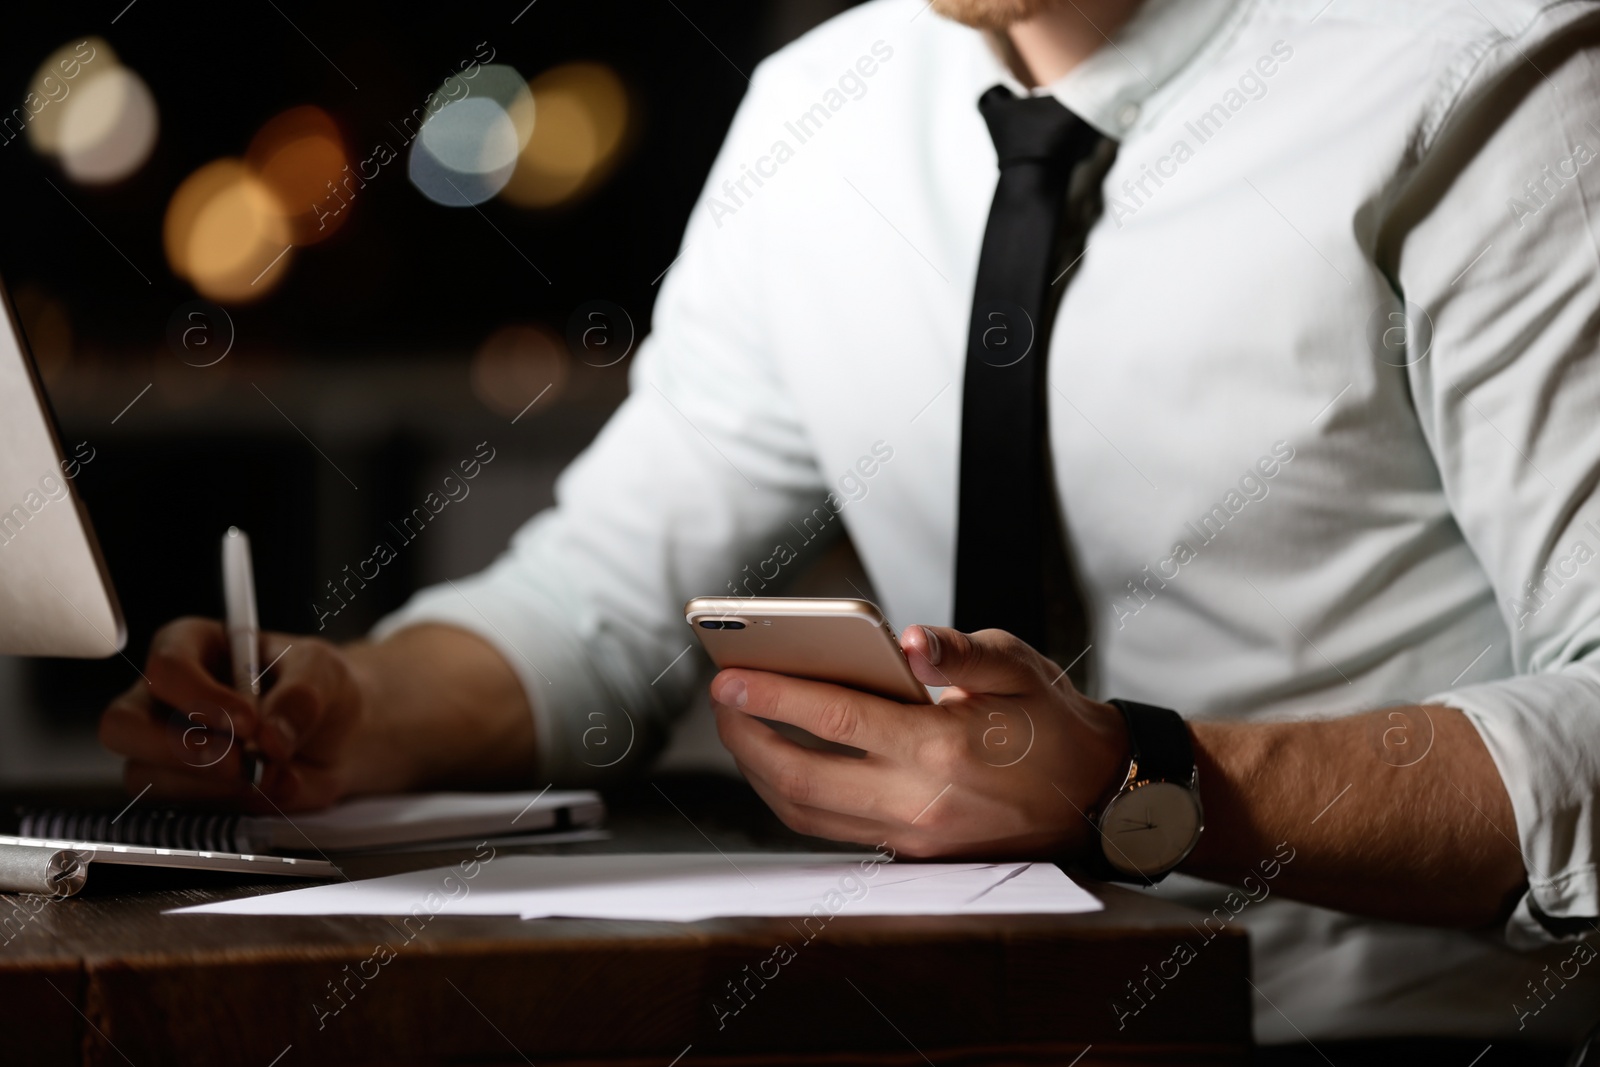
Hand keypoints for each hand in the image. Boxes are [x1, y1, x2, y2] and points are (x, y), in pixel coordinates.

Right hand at [97, 617, 388, 811]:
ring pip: (145, 775)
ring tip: (268, 774)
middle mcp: (166, 697)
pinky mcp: (182, 790)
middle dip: (179, 749)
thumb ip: (301, 697)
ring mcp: (166, 748)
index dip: (201, 698)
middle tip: (239, 761)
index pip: (167, 666)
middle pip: (124, 725)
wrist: (340, 735)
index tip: (249, 722)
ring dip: (209, 785)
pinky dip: (228, 806)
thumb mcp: (322, 673)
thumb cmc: (319, 688)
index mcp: (192, 646)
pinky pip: (179, 809)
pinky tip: (270, 790)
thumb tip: (271, 736)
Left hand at [711, 625, 1128, 858]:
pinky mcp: (913, 856)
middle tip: (723, 700)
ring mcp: (914, 838)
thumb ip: (958, 651)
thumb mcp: (1017, 666)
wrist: (1097, 796)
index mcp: (943, 749)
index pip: (836, 722)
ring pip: (808, 816)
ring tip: (740, 726)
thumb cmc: (1051, 722)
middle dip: (747, 739)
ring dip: (762, 772)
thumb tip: (909, 639)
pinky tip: (782, 760)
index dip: (774, 697)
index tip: (729, 677)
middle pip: (802, 780)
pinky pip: (834, 830)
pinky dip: (796, 797)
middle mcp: (921, 803)